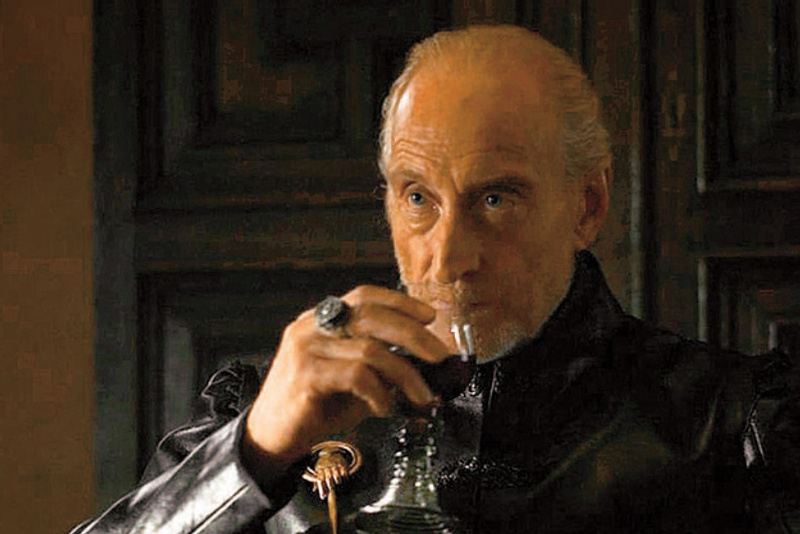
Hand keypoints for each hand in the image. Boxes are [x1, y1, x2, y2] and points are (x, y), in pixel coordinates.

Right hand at [243, 285, 449, 473]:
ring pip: (370, 349)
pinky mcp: (305, 375)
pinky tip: (385, 408)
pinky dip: (379, 393)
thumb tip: (424, 366)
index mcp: (322, 319)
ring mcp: (305, 348)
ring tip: (420, 396)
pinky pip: (356, 375)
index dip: (400, 301)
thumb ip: (381, 366)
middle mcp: (311, 326)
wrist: (270, 436)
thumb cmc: (313, 407)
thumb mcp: (353, 380)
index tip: (429, 315)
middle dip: (414, 336)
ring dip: (405, 375)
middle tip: (439, 357)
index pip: (365, 295)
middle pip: (372, 316)